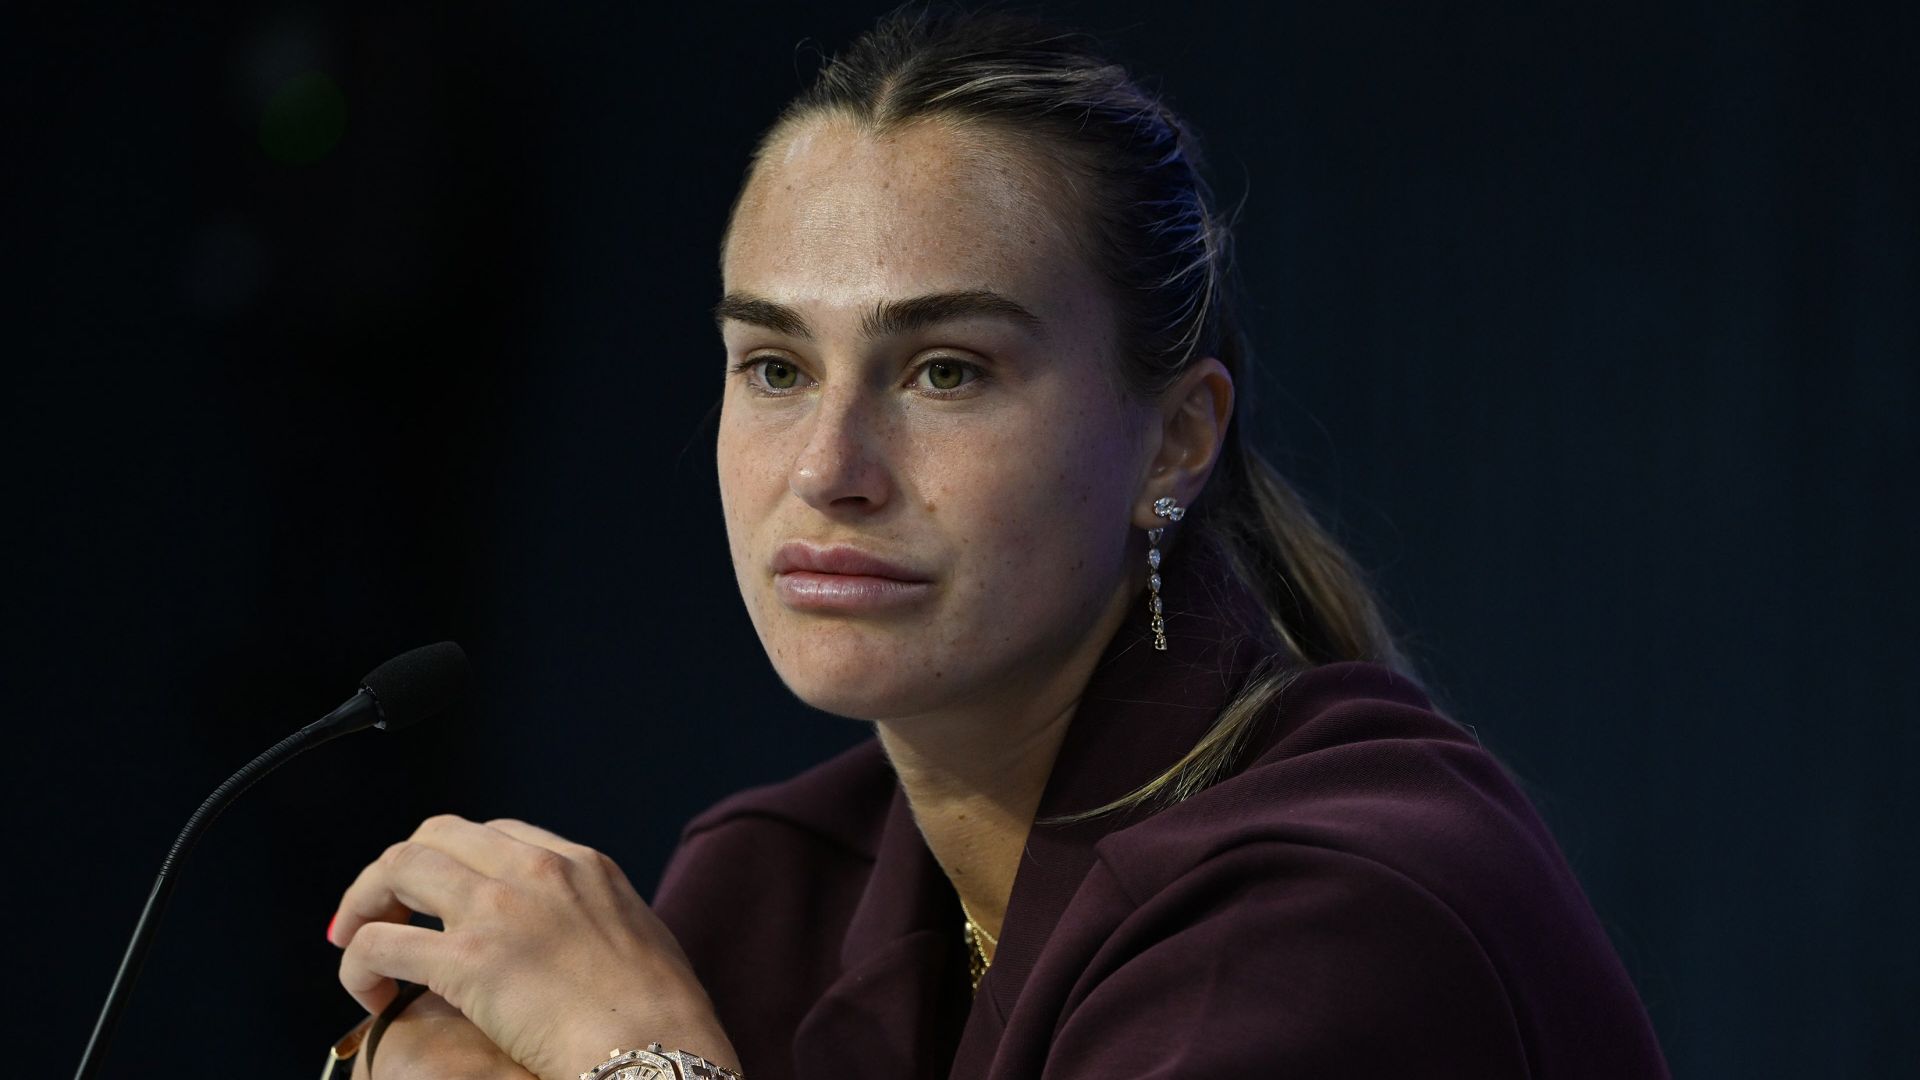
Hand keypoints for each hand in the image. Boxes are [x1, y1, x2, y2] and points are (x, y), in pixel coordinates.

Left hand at [328, 814, 738, 1079]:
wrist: (659, 1048)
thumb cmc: (662, 1017)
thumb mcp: (640, 939)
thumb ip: (599, 922)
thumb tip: (575, 944)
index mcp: (582, 864)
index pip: (494, 833)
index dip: (453, 862)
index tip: (437, 898)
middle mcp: (536, 870)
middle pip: (435, 835)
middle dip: (397, 872)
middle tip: (382, 914)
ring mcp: (499, 908)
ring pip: (397, 868)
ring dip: (365, 904)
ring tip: (356, 943)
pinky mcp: (468, 959)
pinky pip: (382, 944)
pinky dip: (360, 963)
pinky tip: (371, 995)